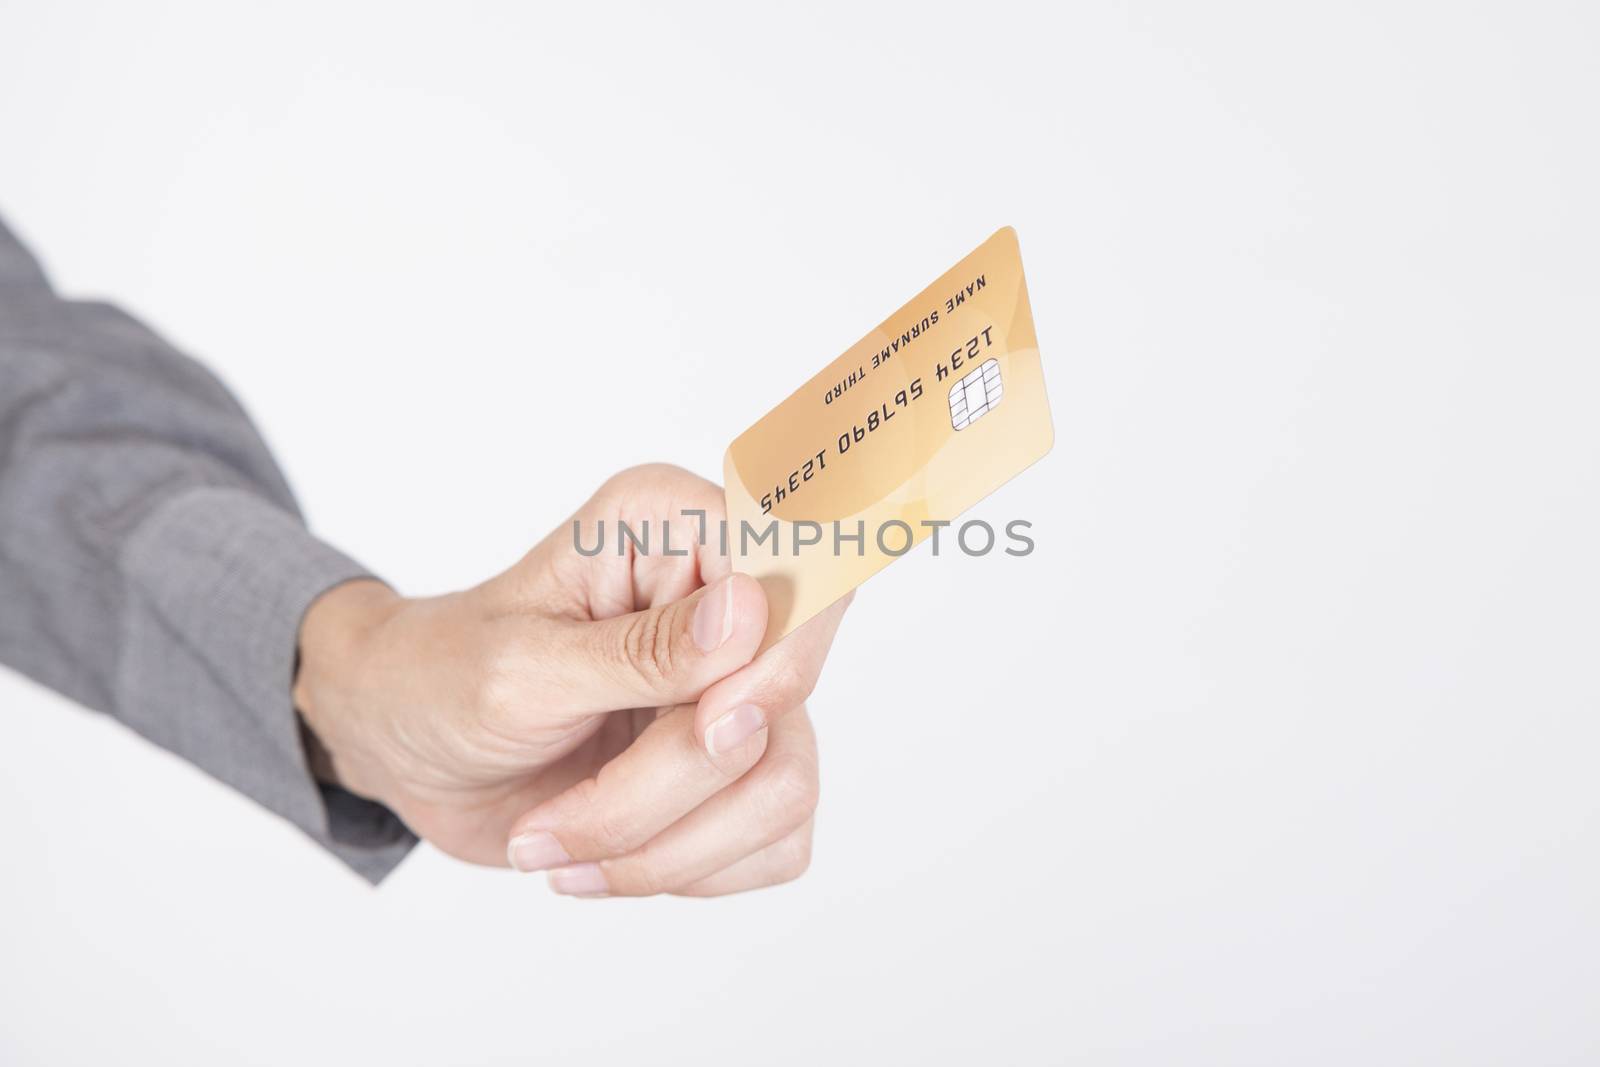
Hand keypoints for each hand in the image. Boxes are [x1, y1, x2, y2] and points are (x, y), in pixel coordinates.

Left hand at [293, 465, 850, 895]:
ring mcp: (738, 687)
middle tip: (563, 820)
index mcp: (673, 526)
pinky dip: (688, 871)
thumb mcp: (522, 667)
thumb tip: (751, 613)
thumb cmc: (441, 677)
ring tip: (560, 848)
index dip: (776, 656)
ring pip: (784, 784)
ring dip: (668, 845)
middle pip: (782, 700)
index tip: (709, 722)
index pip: (796, 567)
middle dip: (671, 784)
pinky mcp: (737, 768)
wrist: (406, 751)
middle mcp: (723, 596)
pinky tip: (601, 861)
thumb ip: (642, 652)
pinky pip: (777, 838)